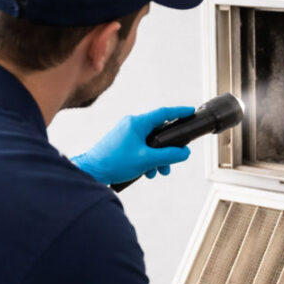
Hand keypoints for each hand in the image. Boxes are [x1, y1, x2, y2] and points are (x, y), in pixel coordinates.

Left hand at [72, 106, 193, 184]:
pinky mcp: (122, 143)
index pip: (163, 113)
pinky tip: (147, 171)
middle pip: (158, 132)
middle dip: (167, 149)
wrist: (92, 171)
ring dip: (158, 157)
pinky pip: (141, 147)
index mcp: (137, 123)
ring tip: (158, 171)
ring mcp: (126, 134)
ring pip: (150, 142)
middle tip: (174, 160)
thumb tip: (184, 153)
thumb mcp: (146, 160)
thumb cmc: (114, 162)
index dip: (179, 112)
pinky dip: (147, 158)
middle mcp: (131, 125)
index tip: (190, 111)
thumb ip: (168, 156)